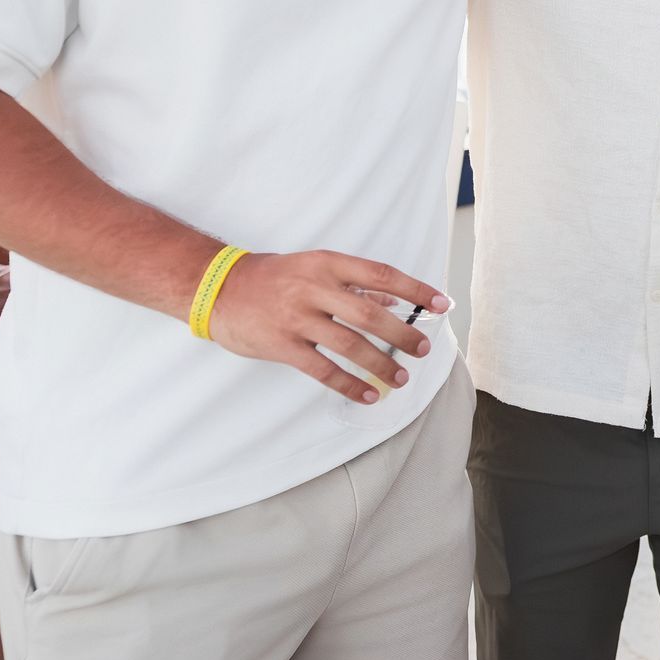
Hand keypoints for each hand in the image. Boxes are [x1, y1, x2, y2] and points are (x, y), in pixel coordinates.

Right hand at [205, 251, 450, 404]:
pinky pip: (322, 370)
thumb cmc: (274, 277)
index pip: (382, 274)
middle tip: (423, 349)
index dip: (415, 290)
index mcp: (327, 263)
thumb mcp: (315, 267)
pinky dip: (349, 385)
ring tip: (401, 378)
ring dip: (380, 364)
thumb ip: (353, 284)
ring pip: (350, 344)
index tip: (442, 304)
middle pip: (370, 313)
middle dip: (403, 333)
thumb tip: (394, 301)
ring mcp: (297, 318)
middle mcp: (314, 288)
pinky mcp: (282, 345)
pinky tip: (367, 395)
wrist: (217, 288)